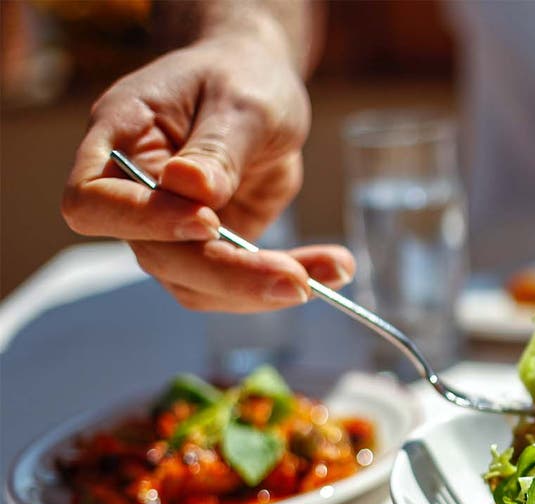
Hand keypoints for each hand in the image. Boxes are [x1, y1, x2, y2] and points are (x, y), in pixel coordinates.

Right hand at [61, 31, 352, 312]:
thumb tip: (191, 189)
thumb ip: (218, 148)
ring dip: (264, 290)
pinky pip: (239, 283)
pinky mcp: (212, 249)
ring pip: (197, 285)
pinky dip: (287, 281)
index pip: (94, 201)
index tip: (208, 221)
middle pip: (157, 257)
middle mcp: (135, 193)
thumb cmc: (240, 76)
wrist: (258, 84)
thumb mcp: (242, 102)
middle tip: (298, 281)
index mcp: (120, 139)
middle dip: (229, 274)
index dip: (144, 221)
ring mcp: (170, 228)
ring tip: (334, 269)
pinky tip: (335, 269)